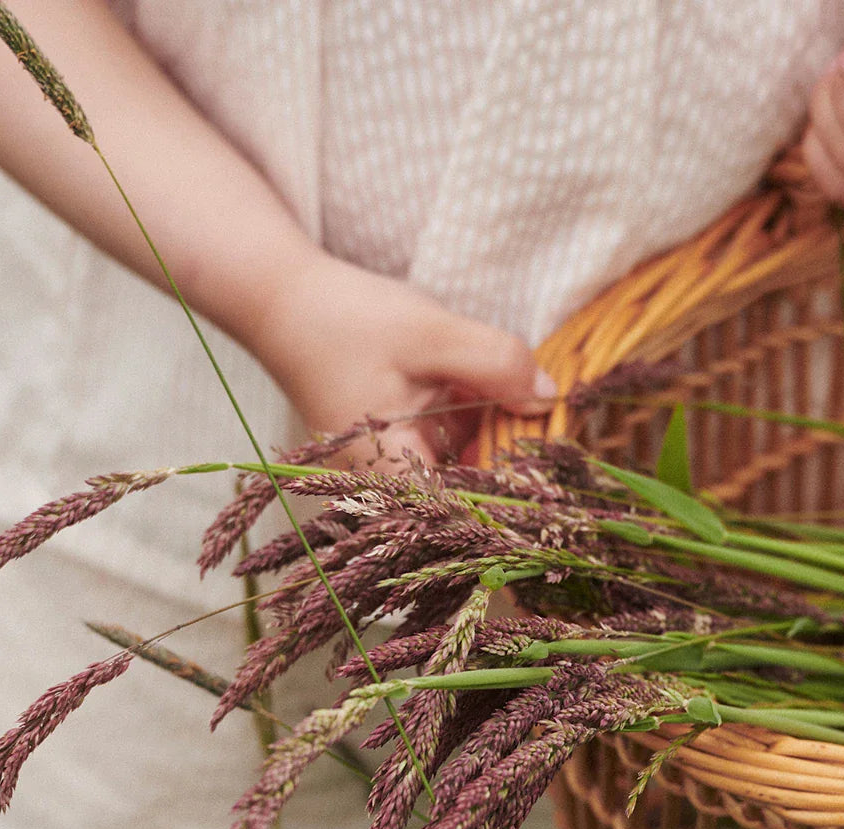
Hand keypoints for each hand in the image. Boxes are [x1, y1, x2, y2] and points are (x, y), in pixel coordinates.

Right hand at [251, 249, 555, 467]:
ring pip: (468, 467)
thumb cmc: (345, 321)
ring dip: (499, 434)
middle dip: (515, 456)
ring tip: (528, 397)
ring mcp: (396, 470)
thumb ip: (495, 364)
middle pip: (474, 493)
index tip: (561, 467)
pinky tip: (493, 389)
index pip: (472, 511)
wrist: (283, 303)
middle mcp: (392, 487)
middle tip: (552, 415)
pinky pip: (452, 446)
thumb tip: (550, 398)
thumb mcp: (431, 333)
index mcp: (394, 476)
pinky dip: (476, 420)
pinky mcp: (400, 448)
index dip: (520, 493)